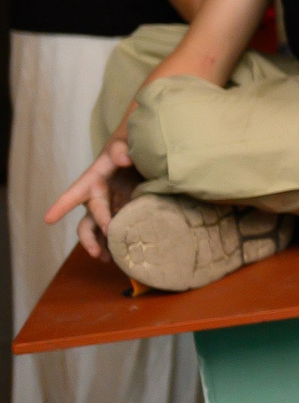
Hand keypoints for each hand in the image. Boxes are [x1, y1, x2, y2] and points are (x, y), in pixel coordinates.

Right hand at [46, 141, 133, 259]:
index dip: (62, 206)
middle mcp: (98, 197)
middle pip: (88, 221)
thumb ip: (121, 149)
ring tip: (108, 260)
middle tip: (97, 252)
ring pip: (98, 232)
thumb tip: (124, 159)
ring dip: (101, 246)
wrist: (144, 154)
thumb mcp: (124, 142)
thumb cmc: (128, 146)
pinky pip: (117, 231)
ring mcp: (111, 207)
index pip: (74, 193)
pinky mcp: (124, 213)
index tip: (49, 219)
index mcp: (94, 180)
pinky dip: (117, 243)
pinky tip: (125, 256)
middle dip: (90, 238)